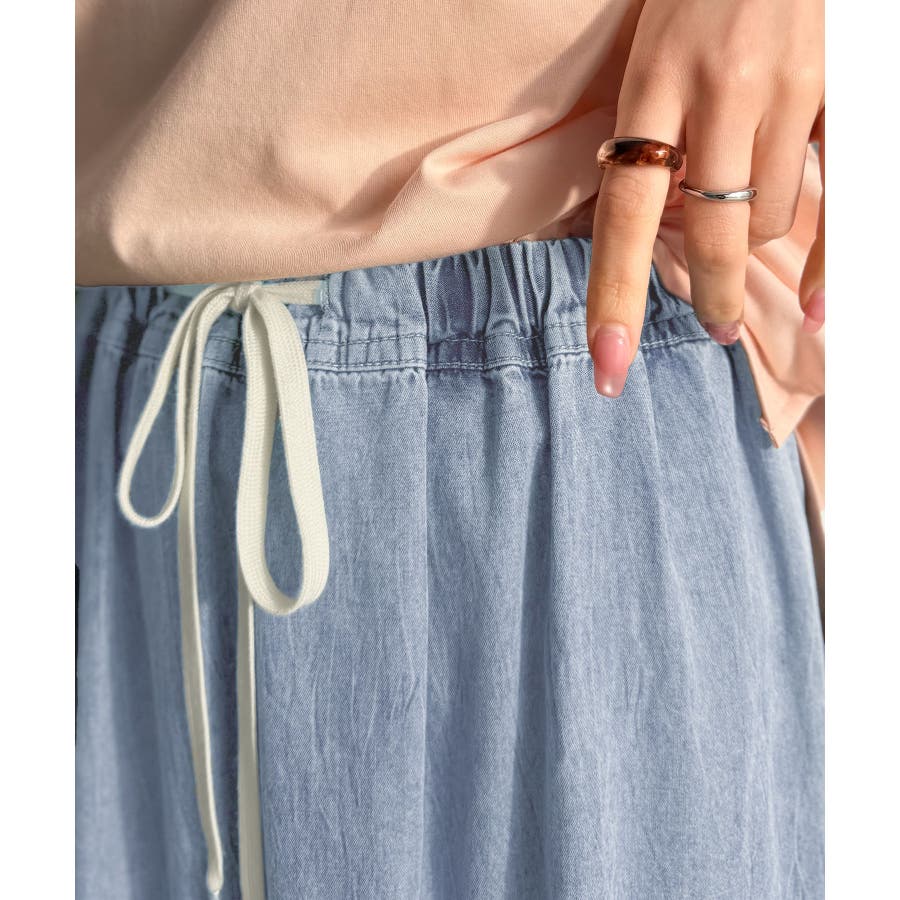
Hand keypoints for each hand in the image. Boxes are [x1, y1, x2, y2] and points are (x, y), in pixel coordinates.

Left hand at [586, 0, 824, 396]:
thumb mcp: (652, 51)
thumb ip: (654, 136)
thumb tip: (659, 229)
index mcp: (654, 80)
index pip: (625, 213)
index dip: (615, 297)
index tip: (608, 366)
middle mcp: (720, 91)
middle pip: (709, 234)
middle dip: (710, 295)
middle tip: (714, 327)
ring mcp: (791, 89)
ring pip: (769, 219)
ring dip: (753, 242)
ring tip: (748, 220)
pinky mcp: (846, 86)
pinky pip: (843, 201)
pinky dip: (829, 264)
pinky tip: (818, 309)